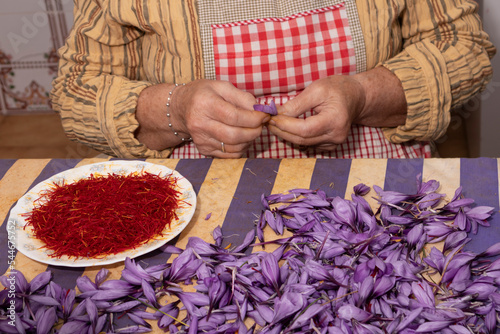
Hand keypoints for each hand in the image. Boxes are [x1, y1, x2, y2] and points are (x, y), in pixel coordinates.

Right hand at [136, 79, 269, 157]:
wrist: (180, 108)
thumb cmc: (204, 94)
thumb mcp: (222, 86)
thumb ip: (242, 97)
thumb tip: (260, 110)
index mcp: (205, 104)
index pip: (234, 117)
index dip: (254, 118)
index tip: (265, 116)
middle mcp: (200, 124)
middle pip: (234, 135)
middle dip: (254, 132)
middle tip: (261, 125)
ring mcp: (201, 139)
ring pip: (233, 148)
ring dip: (249, 141)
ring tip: (252, 130)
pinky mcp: (204, 150)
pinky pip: (229, 155)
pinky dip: (241, 148)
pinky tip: (242, 138)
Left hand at [268, 67, 406, 150]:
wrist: (357, 97)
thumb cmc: (337, 88)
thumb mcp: (316, 89)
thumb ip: (296, 104)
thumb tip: (275, 113)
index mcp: (335, 120)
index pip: (304, 129)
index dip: (285, 125)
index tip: (270, 117)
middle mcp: (337, 135)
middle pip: (302, 139)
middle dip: (282, 131)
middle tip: (268, 121)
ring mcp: (335, 143)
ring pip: (303, 144)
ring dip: (286, 135)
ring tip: (274, 123)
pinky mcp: (331, 146)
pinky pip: (309, 144)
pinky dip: (296, 137)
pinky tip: (287, 129)